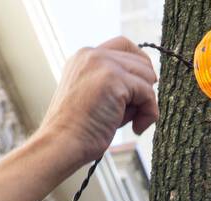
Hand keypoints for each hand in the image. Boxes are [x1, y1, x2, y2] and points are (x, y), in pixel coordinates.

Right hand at [37, 38, 158, 173]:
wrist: (61, 143)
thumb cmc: (77, 132)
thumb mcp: (94, 100)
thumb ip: (115, 86)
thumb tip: (147, 88)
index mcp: (84, 57)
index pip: (123, 46)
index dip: (138, 67)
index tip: (141, 92)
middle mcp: (92, 54)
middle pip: (140, 60)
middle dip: (143, 89)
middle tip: (133, 115)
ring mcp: (103, 64)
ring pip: (146, 76)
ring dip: (147, 103)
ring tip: (133, 123)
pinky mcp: (114, 80)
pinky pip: (148, 93)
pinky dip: (149, 113)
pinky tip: (136, 128)